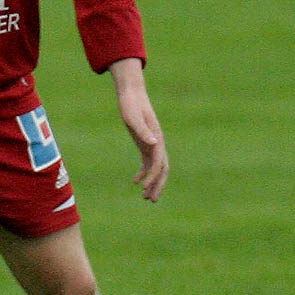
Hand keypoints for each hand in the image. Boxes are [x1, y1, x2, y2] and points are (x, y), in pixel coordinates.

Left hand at [110, 59, 167, 202]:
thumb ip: (143, 130)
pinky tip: (134, 182)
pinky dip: (143, 173)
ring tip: (145, 197)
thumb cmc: (131, 104)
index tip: (144, 188)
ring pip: (156, 168)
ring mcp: (152, 144)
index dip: (153, 176)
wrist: (131, 94)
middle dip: (158, 185)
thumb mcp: (133, 117)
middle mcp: (157, 143)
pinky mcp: (145, 144)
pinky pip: (147, 162)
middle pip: (162, 169)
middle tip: (151, 200)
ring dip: (152, 183)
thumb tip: (154, 143)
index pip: (159, 162)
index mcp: (157, 138)